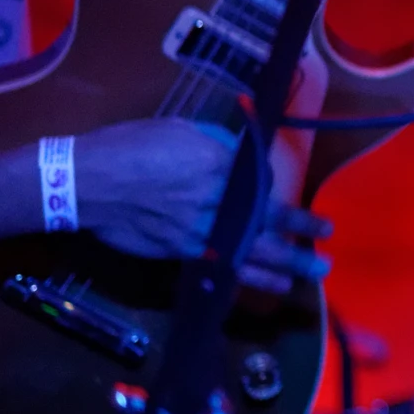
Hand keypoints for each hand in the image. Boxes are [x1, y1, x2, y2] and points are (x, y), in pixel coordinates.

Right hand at [71, 120, 333, 292]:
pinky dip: (248, 275)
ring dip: (287, 262)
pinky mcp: (181, 250)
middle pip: (266, 216)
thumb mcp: (178, 131)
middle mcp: (214, 199)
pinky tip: (272, 282)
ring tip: (316, 271)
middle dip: (300, 226)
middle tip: (327, 233)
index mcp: (216, 163)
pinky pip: (223, 265)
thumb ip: (215, 143)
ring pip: (251, 248)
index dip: (271, 185)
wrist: (85, 182)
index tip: (276, 187)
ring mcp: (199, 229)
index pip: (260, 177)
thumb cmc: (129, 147)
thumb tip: (240, 150)